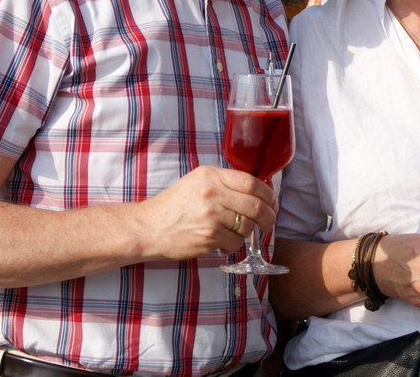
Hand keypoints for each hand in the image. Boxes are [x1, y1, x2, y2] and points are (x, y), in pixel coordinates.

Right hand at [137, 165, 276, 259]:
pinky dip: (233, 245)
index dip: (268, 194)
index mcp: (211, 175)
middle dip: (268, 216)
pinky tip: (222, 241)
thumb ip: (224, 182)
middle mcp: (212, 193)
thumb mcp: (197, 182)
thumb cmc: (174, 205)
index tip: (271, 201)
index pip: (251, 182)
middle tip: (268, 222)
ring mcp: (211, 215)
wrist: (148, 227)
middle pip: (255, 205)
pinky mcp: (208, 236)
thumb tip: (260, 190)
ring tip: (235, 231)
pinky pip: (235, 242)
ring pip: (247, 226)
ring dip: (247, 232)